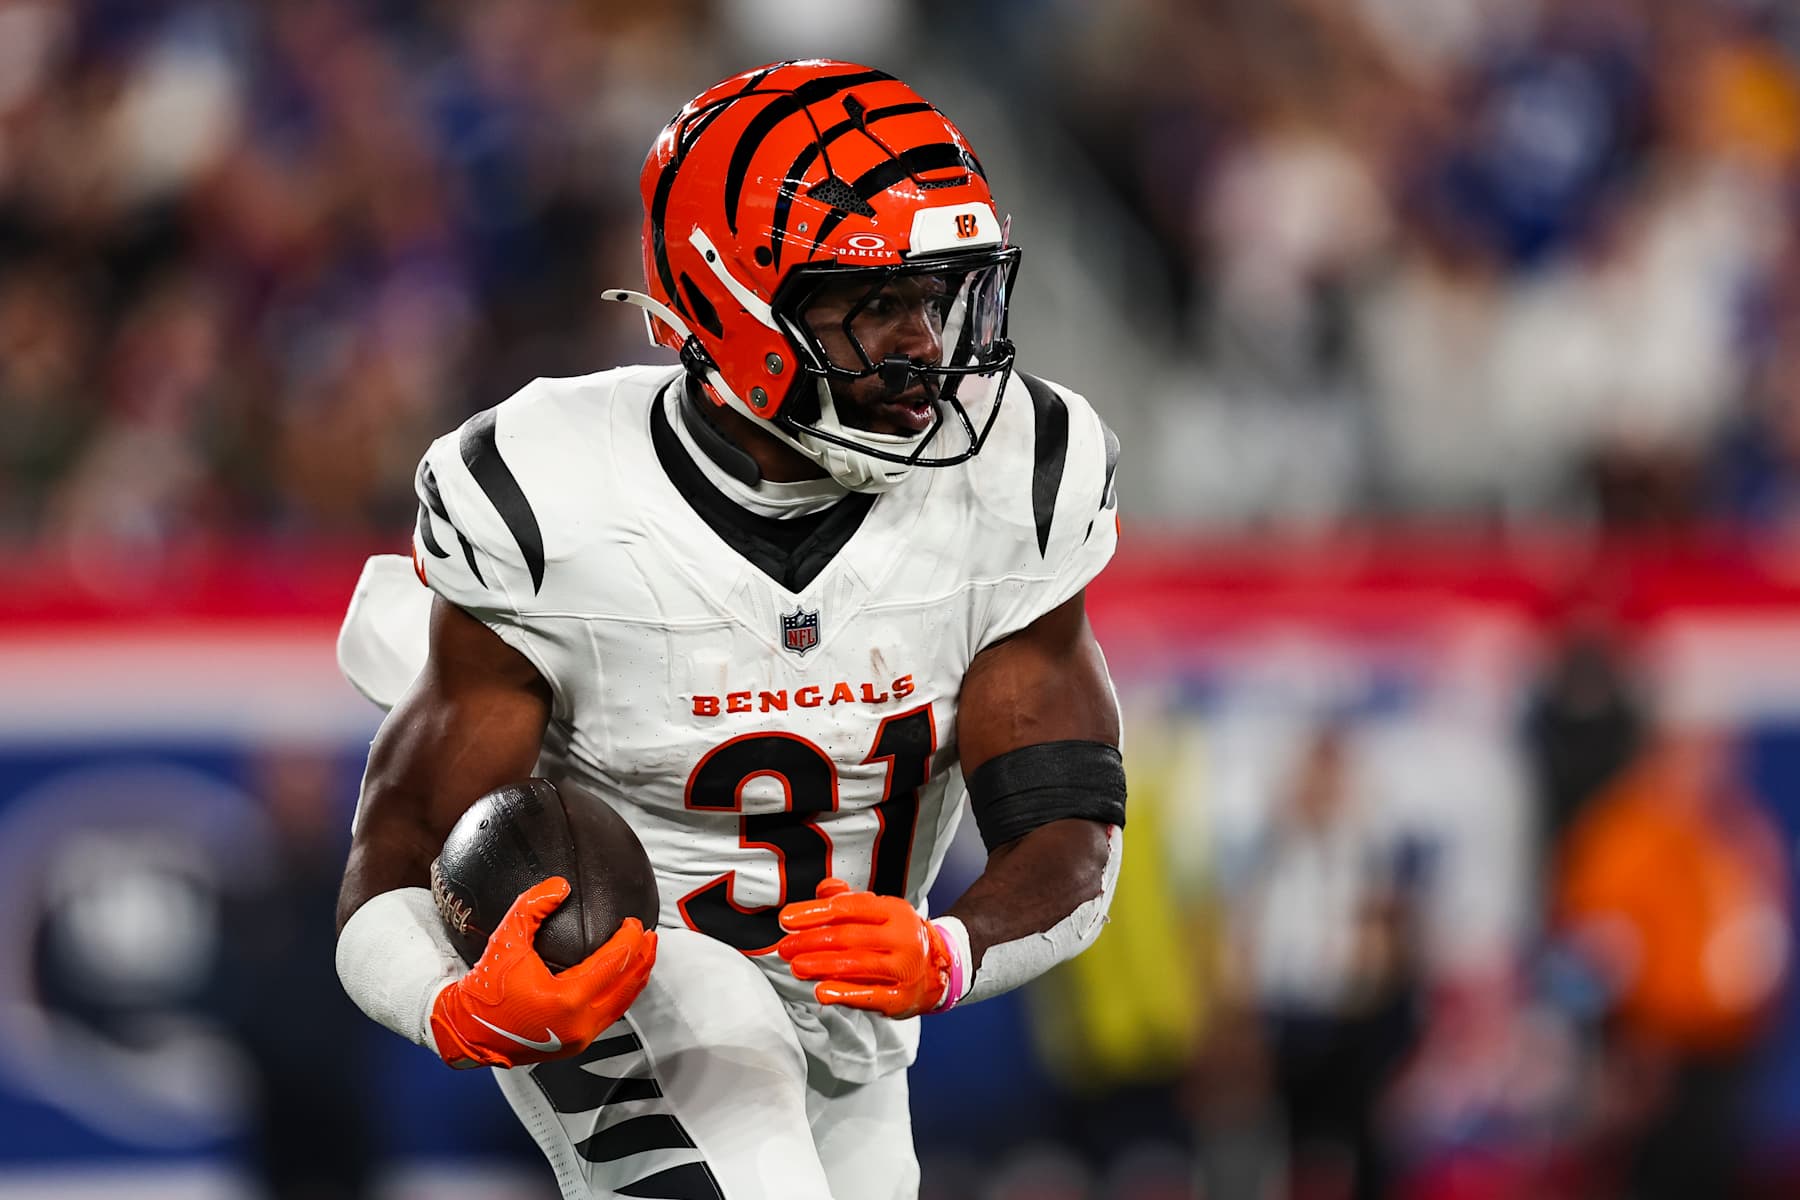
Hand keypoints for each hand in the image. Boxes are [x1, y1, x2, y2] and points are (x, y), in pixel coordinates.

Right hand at [428, 877, 655, 1068]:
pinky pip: (610, 1015)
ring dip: (637, 977)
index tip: (635, 921)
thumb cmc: (485, 990)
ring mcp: (579, 1039)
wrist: (466, 1032)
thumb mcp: (506, 942)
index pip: (613, 964)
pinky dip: (621, 994)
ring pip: (622, 1003)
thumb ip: (532, 908)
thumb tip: (560, 885)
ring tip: (645, 953)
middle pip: (627, 985)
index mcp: (566, 999)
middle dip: (643, 957)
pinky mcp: (575, 1045)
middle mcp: (579, 1024)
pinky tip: (623, 978)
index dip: (629, 940)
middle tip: (650, 934)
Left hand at [776, 878, 951, 1018]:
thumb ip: (849, 900)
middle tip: (785, 947)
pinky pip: (870, 995)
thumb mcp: (879, 912)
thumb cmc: (898, 938)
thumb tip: (823, 889)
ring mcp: (904, 968)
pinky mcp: (901, 997)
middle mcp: (903, 937)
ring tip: (797, 967)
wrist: (937, 970)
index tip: (787, 919)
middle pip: (849, 937)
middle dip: (811, 941)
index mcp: (894, 910)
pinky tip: (822, 991)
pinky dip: (844, 993)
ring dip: (821, 966)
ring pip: (857, 964)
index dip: (814, 913)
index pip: (848, 908)